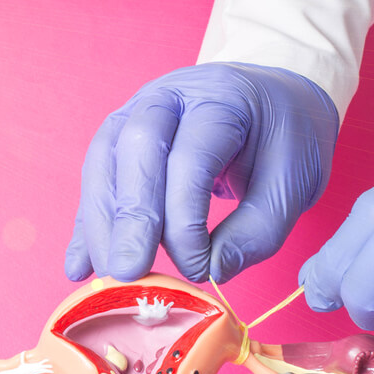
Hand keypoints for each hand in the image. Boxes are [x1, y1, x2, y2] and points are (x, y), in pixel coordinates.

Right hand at [65, 62, 337, 283]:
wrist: (270, 100)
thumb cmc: (284, 138)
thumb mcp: (294, 182)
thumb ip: (257, 230)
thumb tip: (211, 272)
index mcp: (220, 98)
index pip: (190, 158)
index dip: (186, 220)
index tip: (197, 270)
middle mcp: (168, 97)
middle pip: (134, 149)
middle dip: (130, 217)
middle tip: (129, 272)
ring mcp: (134, 113)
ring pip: (103, 164)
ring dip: (101, 224)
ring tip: (108, 276)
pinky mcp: (117, 141)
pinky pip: (96, 182)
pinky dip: (87, 226)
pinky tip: (79, 265)